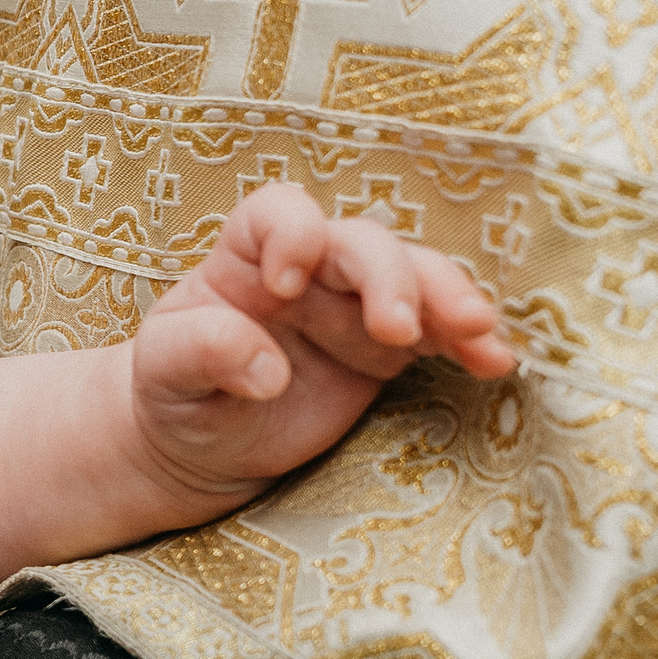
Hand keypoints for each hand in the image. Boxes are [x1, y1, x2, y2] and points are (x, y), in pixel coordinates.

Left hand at [129, 182, 516, 498]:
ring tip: (476, 335)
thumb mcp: (162, 373)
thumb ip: (200, 353)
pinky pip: (439, 333)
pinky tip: (495, 363)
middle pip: (363, 245)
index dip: (291, 234)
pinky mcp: (388, 348)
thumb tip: (265, 369)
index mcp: (246, 258)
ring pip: (416, 279)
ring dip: (449, 300)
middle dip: (390, 278)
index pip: (278, 213)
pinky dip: (469, 343)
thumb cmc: (174, 394)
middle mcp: (310, 270)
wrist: (200, 446)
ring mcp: (354, 306)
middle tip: (398, 328)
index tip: (286, 285)